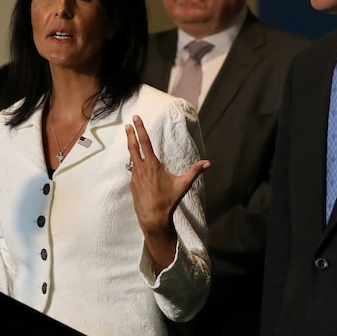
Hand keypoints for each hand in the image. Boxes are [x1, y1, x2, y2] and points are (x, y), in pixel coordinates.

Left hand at [125, 115, 208, 272]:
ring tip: (130, 139)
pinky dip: (134, 165)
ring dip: (131, 147)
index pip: (145, 142)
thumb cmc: (168, 200)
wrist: (153, 217)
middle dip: (130, 133)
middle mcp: (141, 167)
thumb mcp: (183, 184)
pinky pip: (133, 171)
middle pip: (133, 146)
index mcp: (152, 164)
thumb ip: (195, 172)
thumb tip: (208, 163)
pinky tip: (137, 165)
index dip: (140, 128)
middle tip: (127, 124)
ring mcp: (134, 176)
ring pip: (131, 158)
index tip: (136, 118)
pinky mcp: (132, 184)